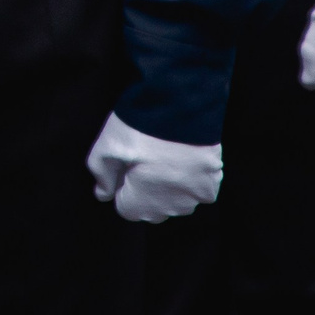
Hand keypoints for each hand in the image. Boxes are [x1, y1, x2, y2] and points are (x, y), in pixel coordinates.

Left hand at [85, 112, 221, 220]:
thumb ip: (102, 176)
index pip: (126, 208)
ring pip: (177, 199)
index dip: (122, 186)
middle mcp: (171, 209)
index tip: (125, 165)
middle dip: (145, 190)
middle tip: (144, 158)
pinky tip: (182, 155)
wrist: (180, 105)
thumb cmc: (139, 127)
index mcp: (142, 205)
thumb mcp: (106, 147)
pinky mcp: (212, 183)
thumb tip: (103, 195)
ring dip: (170, 185)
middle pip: (153, 207)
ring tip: (163, 155)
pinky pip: (197, 188)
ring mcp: (195, 197)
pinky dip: (190, 176)